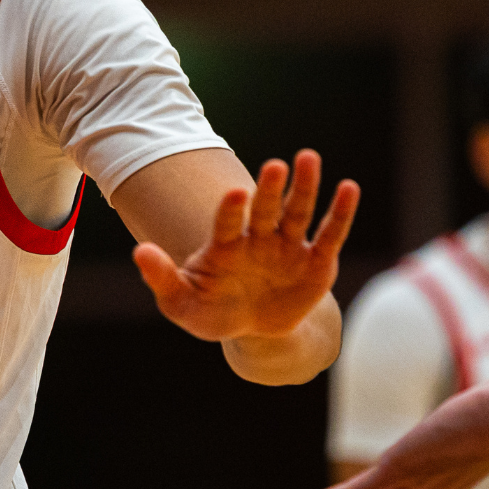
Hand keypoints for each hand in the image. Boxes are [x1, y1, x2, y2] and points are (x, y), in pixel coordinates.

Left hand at [132, 150, 356, 340]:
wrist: (252, 330)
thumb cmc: (212, 311)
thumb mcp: (182, 303)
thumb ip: (162, 278)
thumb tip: (139, 252)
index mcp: (225, 245)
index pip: (227, 223)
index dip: (231, 209)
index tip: (236, 192)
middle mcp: (258, 239)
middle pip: (265, 209)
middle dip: (270, 189)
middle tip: (275, 165)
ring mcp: (288, 247)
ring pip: (298, 212)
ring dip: (305, 187)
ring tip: (308, 158)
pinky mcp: (316, 262)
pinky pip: (330, 234)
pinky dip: (340, 213)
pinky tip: (349, 188)